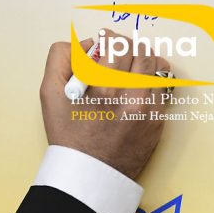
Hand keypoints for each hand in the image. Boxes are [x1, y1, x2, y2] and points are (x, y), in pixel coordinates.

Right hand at [39, 29, 169, 179]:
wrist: (90, 173)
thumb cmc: (68, 134)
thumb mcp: (49, 93)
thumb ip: (60, 57)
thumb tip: (86, 44)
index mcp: (102, 85)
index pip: (116, 43)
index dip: (108, 39)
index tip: (103, 43)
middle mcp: (129, 94)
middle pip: (139, 50)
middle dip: (126, 46)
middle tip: (115, 53)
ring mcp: (148, 108)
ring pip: (157, 65)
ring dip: (142, 59)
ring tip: (130, 66)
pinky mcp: (158, 120)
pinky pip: (163, 87)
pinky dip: (151, 79)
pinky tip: (137, 85)